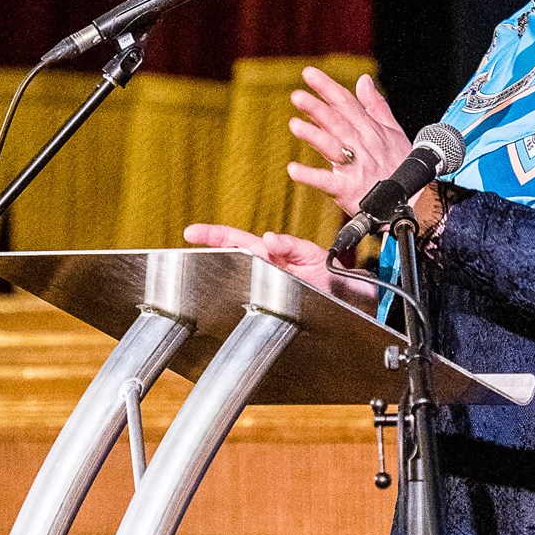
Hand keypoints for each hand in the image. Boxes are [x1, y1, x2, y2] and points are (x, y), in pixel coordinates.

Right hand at [182, 223, 334, 296]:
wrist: (345, 295)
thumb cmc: (326, 272)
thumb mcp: (310, 254)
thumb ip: (290, 245)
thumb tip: (268, 239)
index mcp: (269, 253)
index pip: (237, 240)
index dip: (214, 235)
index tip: (191, 232)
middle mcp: (264, 268)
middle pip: (230, 256)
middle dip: (210, 249)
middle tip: (189, 242)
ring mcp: (267, 285)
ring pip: (239, 277)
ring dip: (223, 271)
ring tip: (204, 266)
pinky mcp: (273, 302)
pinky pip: (254, 299)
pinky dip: (243, 298)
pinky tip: (233, 296)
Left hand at [287, 68, 412, 215]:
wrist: (414, 202)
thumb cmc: (401, 167)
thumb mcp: (394, 132)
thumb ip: (376, 106)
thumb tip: (364, 80)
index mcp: (370, 130)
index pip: (346, 103)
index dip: (327, 88)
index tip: (308, 73)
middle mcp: (362, 145)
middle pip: (337, 123)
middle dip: (317, 108)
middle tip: (297, 96)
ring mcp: (355, 167)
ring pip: (332, 148)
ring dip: (314, 136)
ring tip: (294, 125)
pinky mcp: (348, 190)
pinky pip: (327, 182)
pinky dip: (310, 176)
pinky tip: (293, 169)